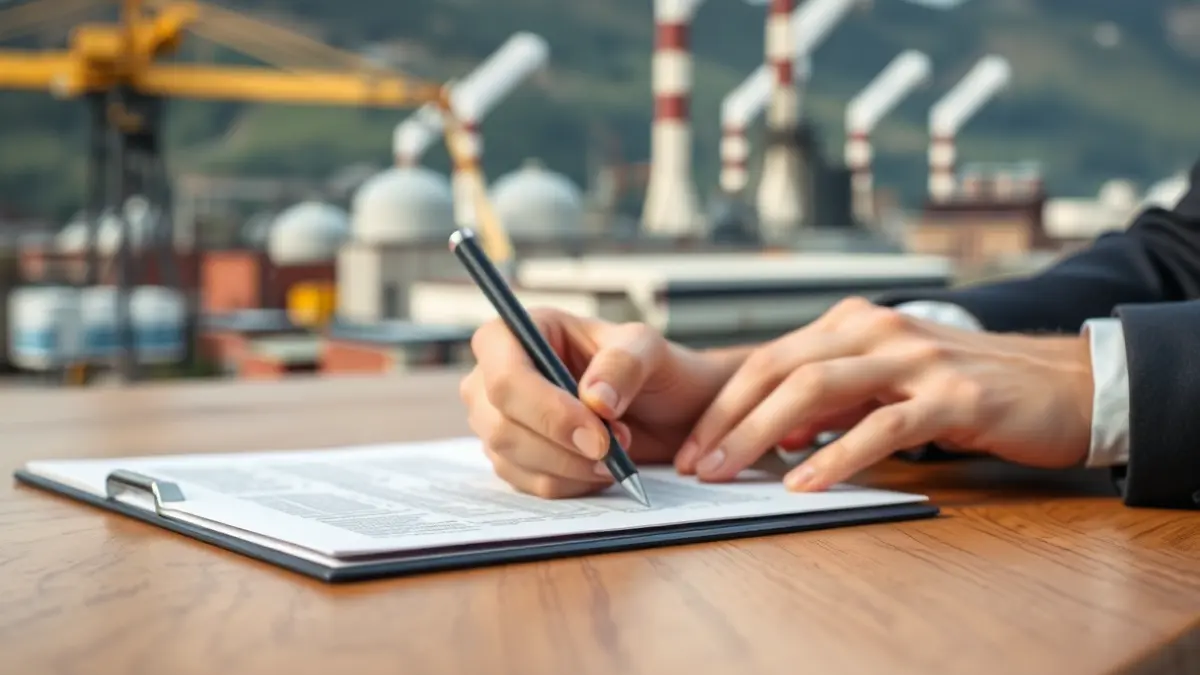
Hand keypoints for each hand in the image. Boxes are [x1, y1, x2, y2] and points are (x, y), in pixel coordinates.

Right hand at [460, 308, 729, 497]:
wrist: (653, 404)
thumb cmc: (640, 365)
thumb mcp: (645, 348)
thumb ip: (623, 364)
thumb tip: (596, 400)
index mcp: (514, 333)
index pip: (504, 376)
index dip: (547, 410)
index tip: (598, 436)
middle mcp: (491, 376)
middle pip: (502, 426)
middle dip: (564, 447)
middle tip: (616, 450)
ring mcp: (493, 420)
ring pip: (513, 460)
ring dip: (572, 468)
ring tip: (615, 454)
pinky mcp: (509, 458)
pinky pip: (529, 484)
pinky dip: (572, 483)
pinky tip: (598, 466)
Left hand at [675, 297, 1094, 490]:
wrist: (1062, 382)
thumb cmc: (966, 386)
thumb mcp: (887, 384)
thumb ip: (833, 401)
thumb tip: (774, 432)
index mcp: (854, 323)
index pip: (769, 359)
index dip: (724, 403)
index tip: (693, 444)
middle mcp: (876, 329)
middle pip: (779, 370)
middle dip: (727, 419)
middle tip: (695, 463)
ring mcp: (914, 358)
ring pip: (816, 390)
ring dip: (761, 434)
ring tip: (729, 472)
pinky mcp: (952, 396)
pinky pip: (881, 427)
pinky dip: (836, 456)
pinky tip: (805, 485)